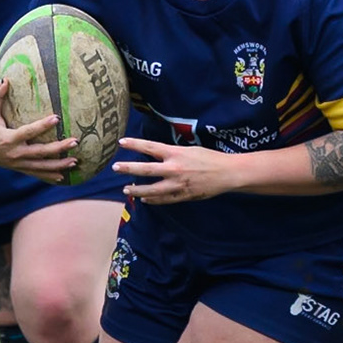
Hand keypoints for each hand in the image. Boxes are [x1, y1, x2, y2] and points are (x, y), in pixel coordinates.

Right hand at [0, 80, 78, 181]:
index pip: (28, 132)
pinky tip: (63, 177)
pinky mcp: (19, 168)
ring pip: (41, 166)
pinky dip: (49, 176)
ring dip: (58, 165)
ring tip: (75, 161)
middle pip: (40, 152)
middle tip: (75, 141)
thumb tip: (5, 79)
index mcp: (8, 139)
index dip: (42, 126)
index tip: (57, 118)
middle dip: (58, 148)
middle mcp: (14, 153)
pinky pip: (36, 173)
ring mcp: (17, 163)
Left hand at [113, 136, 239, 203]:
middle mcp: (174, 169)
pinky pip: (163, 200)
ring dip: (137, 189)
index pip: (150, 147)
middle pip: (145, 169)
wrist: (227, 174)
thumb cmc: (209, 158)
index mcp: (175, 154)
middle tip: (115, 167)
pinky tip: (144, 199)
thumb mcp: (189, 149)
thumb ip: (172, 153)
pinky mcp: (182, 196)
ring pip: (151, 189)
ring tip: (126, 189)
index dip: (135, 144)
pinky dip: (152, 200)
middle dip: (128, 168)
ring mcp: (177, 184)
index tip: (121, 142)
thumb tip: (156, 154)